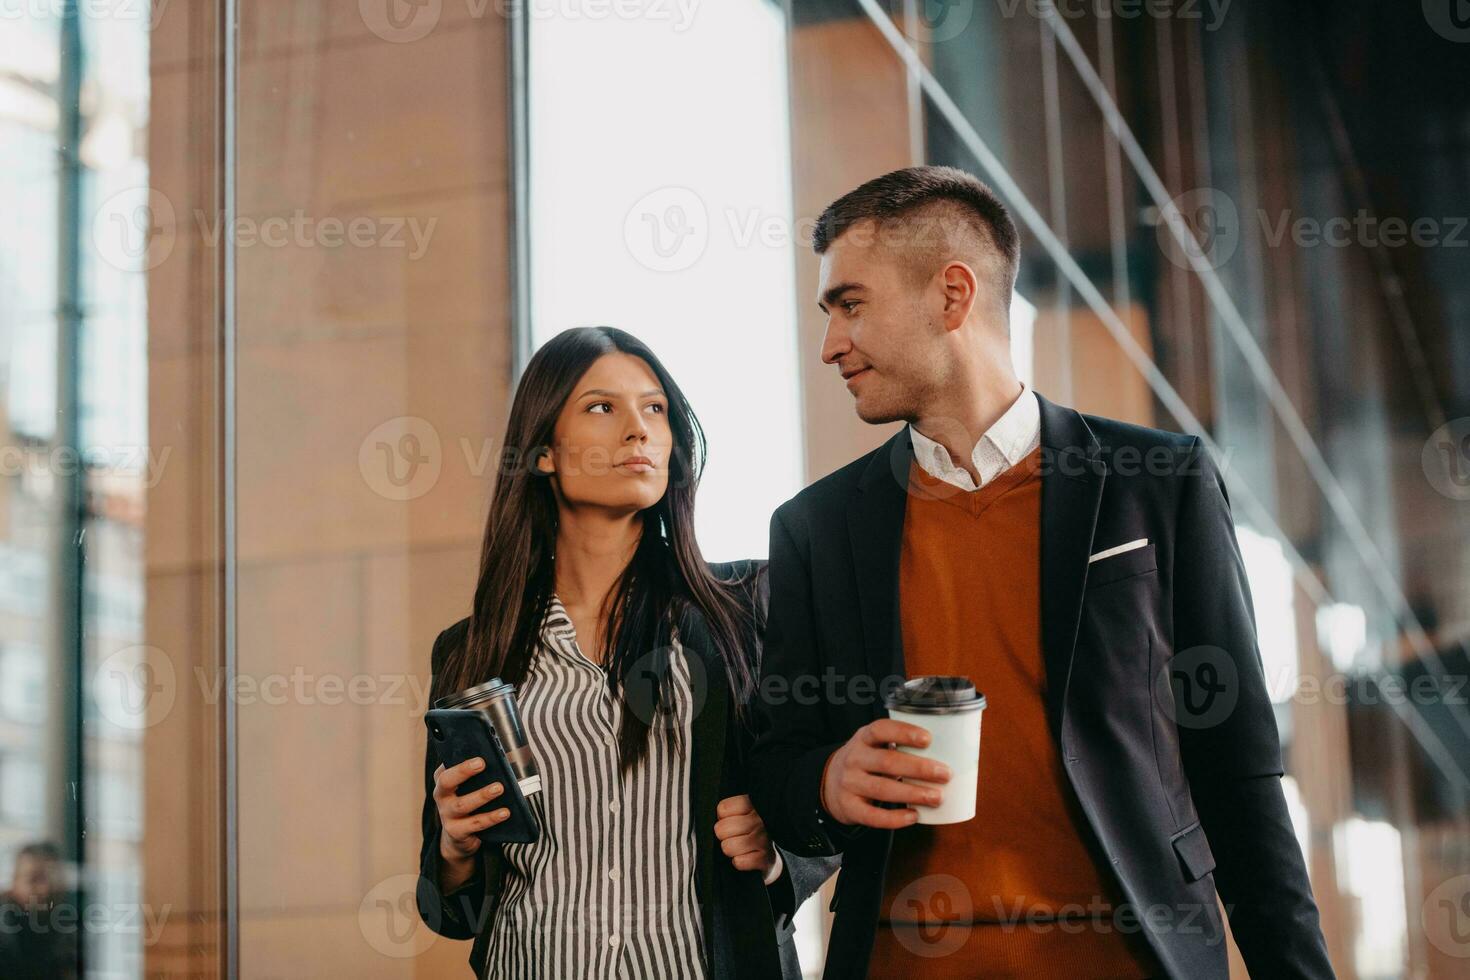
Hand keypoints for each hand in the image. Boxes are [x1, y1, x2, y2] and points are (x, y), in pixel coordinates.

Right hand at [434, 757, 510, 863]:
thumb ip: (479, 773)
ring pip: (462, 804)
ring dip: (481, 795)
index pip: (445, 766)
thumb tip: (503, 758)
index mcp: (444, 780)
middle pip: (446, 781)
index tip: (473, 752)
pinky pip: (474, 824)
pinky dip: (491, 818)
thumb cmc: (468, 801)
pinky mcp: (456, 831)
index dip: (457, 759)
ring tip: (499, 788)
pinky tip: (504, 812)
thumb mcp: (468, 786)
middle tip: (481, 763)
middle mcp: (441, 796)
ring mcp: (447, 814)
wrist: (459, 835)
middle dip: (463, 771)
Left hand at [714, 794, 776, 878]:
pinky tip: (745, 856)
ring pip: (728, 847)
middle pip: (722, 829)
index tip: (730, 820)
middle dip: (723, 835)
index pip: (723, 809)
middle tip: (732, 835)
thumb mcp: (743, 811)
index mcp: (752, 805)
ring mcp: (763, 840)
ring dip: (730, 850)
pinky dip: (739, 862)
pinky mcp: (765, 858)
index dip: (722, 817)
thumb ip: (729, 809)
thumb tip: (715, 818)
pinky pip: (739, 862)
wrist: (772, 849)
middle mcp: (759, 821)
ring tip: (738, 846)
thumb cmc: (751, 828)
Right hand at [819, 718, 949, 828]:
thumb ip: (899, 748)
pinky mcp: (849, 807)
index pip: (881, 730)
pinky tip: (914, 816)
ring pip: (883, 789)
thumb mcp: (874, 746)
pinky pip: (873, 816)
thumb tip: (948, 754)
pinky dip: (895, 818)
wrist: (829, 783)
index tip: (928, 739)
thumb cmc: (866, 762)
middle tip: (945, 774)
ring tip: (937, 797)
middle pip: (887, 762)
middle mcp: (854, 759)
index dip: (904, 733)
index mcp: (863, 738)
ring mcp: (850, 784)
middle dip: (919, 768)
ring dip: (913, 793)